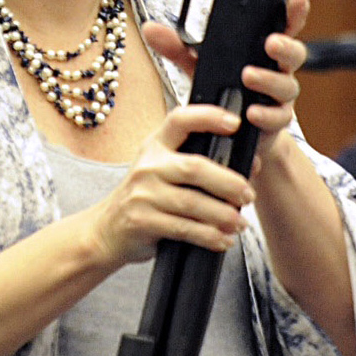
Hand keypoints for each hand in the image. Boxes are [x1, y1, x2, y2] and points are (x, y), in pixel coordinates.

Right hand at [84, 102, 254, 266]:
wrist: (105, 230)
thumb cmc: (143, 198)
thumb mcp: (160, 171)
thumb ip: (195, 165)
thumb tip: (250, 166)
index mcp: (155, 146)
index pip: (180, 120)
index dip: (209, 117)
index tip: (235, 123)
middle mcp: (147, 166)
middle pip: (195, 167)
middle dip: (229, 183)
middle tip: (248, 195)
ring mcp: (143, 194)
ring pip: (193, 203)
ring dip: (223, 215)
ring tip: (239, 222)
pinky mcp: (142, 221)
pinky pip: (184, 229)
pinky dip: (209, 236)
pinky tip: (222, 239)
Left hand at [142, 0, 312, 172]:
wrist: (234, 137)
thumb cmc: (223, 92)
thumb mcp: (200, 67)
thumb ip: (179, 48)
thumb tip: (150, 28)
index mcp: (263, 52)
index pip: (283, 27)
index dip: (294, 12)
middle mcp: (278, 71)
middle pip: (295, 53)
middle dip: (285, 45)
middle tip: (270, 42)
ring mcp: (280, 98)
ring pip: (287, 86)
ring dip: (269, 80)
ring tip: (248, 76)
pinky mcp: (276, 123)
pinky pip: (278, 118)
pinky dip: (265, 114)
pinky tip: (251, 114)